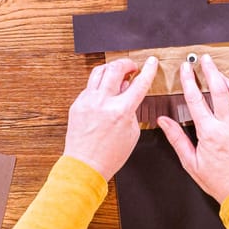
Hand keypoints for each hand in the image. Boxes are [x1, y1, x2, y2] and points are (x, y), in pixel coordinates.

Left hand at [64, 57, 157, 180]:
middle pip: (116, 68)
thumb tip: (129, 92)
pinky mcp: (77, 104)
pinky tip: (105, 91)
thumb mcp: (132, 133)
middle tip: (132, 66)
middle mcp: (102, 103)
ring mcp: (87, 102)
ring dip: (111, 68)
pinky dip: (100, 84)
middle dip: (127, 63)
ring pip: (99, 71)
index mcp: (120, 111)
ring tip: (117, 74)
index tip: (151, 63)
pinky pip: (90, 86)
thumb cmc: (109, 155)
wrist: (85, 166)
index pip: (139, 83)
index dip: (148, 70)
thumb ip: (133, 110)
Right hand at [157, 54, 228, 202]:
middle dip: (210, 70)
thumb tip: (163, 121)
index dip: (189, 80)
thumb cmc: (217, 180)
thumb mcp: (190, 162)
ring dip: (227, 79)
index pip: (195, 99)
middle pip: (218, 89)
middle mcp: (228, 125)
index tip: (186, 68)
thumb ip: (177, 138)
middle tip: (205, 60)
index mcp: (209, 132)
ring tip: (219, 72)